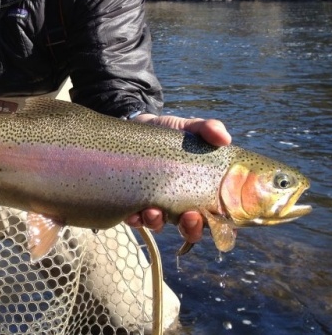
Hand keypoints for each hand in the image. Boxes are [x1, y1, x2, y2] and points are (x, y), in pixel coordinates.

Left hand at [124, 113, 231, 242]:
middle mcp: (180, 205)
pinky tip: (134, 214)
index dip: (222, 227)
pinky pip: (134, 219)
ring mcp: (156, 205)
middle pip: (190, 229)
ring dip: (158, 223)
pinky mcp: (133, 202)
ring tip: (154, 211)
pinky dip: (135, 220)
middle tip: (190, 217)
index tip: (218, 219)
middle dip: (191, 229)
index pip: (218, 219)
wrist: (139, 127)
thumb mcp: (191, 128)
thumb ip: (208, 129)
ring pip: (160, 225)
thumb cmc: (171, 133)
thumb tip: (224, 138)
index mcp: (201, 193)